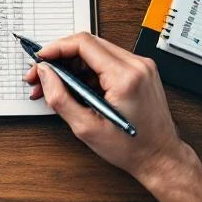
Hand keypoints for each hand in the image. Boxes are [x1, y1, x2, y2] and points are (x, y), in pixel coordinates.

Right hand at [24, 32, 188, 184]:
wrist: (161, 158)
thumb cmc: (132, 148)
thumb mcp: (86, 128)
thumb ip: (60, 97)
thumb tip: (44, 73)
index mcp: (125, 77)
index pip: (83, 44)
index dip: (55, 48)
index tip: (40, 59)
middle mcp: (137, 66)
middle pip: (87, 44)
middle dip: (59, 57)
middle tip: (41, 75)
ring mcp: (140, 67)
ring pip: (95, 51)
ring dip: (71, 65)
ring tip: (55, 85)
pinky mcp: (139, 71)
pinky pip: (105, 60)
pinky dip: (85, 70)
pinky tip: (74, 87)